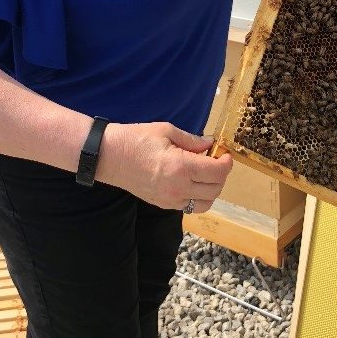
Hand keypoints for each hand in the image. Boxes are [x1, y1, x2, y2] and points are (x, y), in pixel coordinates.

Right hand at [97, 121, 232, 211]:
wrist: (109, 156)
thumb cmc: (136, 139)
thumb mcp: (166, 131)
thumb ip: (192, 140)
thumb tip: (209, 144)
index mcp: (181, 167)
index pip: (217, 172)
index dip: (226, 163)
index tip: (224, 154)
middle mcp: (178, 188)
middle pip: (215, 190)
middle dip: (221, 175)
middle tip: (215, 161)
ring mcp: (170, 200)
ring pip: (205, 203)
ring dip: (211, 190)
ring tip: (205, 174)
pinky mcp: (162, 205)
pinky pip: (189, 206)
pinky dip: (197, 196)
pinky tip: (190, 181)